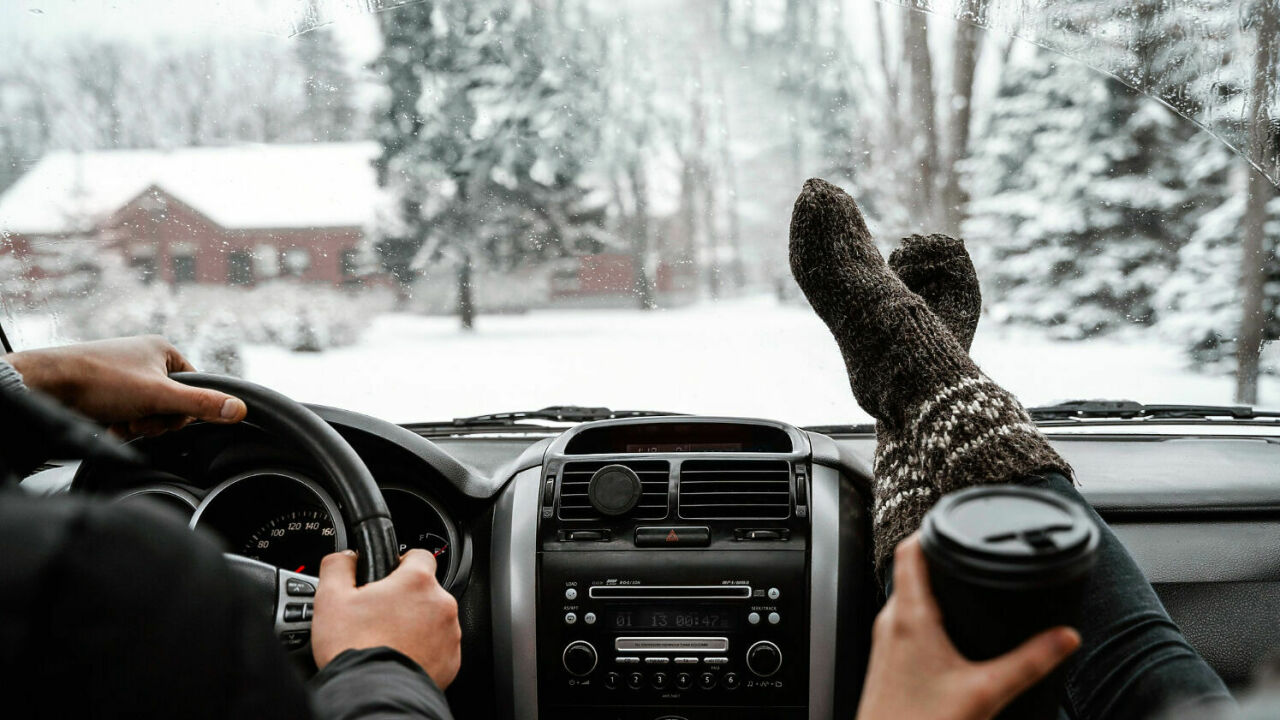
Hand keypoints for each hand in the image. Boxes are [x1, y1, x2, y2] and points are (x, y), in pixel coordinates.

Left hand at [5, 335, 245, 436]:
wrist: (46, 386)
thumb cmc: (99, 381)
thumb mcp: (158, 396)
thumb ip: (201, 404)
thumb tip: (240, 409)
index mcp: (163, 350)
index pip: (195, 386)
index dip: (184, 409)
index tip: (164, 413)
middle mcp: (145, 359)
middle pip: (172, 403)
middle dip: (157, 419)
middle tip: (138, 418)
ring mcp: (124, 375)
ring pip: (149, 412)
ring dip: (138, 424)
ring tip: (119, 419)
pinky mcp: (106, 390)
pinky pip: (128, 414)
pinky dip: (121, 425)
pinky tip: (108, 423)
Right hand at [312, 549, 462, 689]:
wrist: (372, 694)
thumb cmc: (354, 648)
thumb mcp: (330, 598)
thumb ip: (338, 566)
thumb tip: (346, 558)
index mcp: (417, 582)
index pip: (419, 556)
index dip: (401, 563)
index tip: (389, 577)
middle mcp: (441, 604)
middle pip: (425, 591)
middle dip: (405, 600)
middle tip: (379, 616)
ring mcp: (450, 634)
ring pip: (433, 619)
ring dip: (416, 625)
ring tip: (388, 640)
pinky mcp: (452, 660)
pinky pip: (439, 647)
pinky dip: (424, 650)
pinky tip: (400, 656)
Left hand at [856, 534, 1080, 719]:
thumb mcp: (987, 691)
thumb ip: (1030, 662)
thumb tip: (1066, 637)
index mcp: (909, 616)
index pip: (909, 550)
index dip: (931, 528)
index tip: (953, 518)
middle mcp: (889, 622)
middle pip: (910, 570)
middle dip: (940, 558)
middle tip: (969, 551)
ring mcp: (883, 641)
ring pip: (906, 596)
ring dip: (932, 585)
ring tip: (962, 582)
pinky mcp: (886, 660)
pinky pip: (904, 621)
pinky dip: (925, 612)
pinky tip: (948, 628)